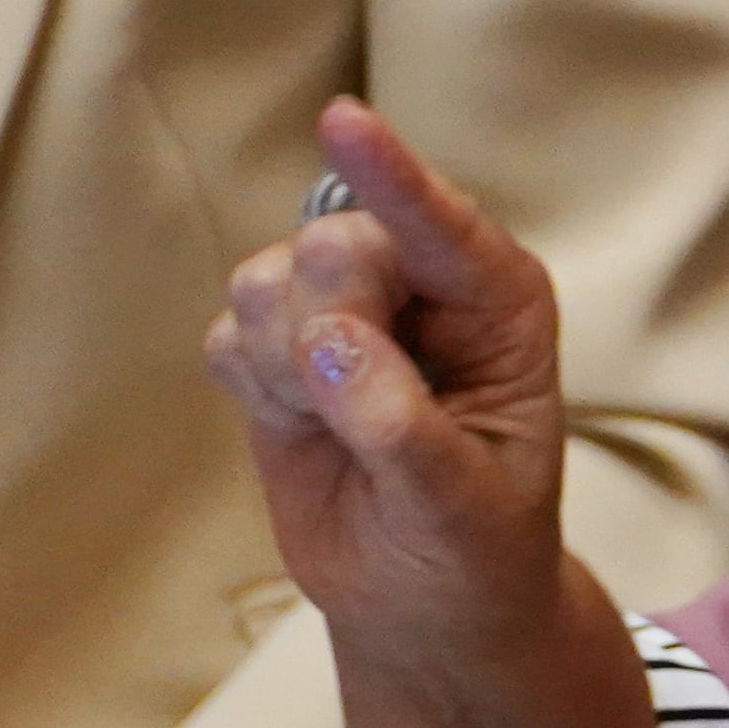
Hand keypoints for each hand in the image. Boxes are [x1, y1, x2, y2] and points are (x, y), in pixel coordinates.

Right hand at [205, 99, 566, 664]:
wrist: (427, 605)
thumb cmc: (476, 547)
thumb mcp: (462, 503)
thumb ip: (402, 424)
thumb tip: (331, 346)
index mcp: (501, 301)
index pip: (442, 223)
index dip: (390, 176)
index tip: (343, 122)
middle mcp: (425, 283)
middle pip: (333, 245)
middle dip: (329, 324)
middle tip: (358, 407)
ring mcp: (345, 305)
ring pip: (267, 281)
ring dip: (286, 365)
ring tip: (341, 427)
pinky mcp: (280, 343)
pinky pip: (227, 332)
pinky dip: (251, 386)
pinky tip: (302, 427)